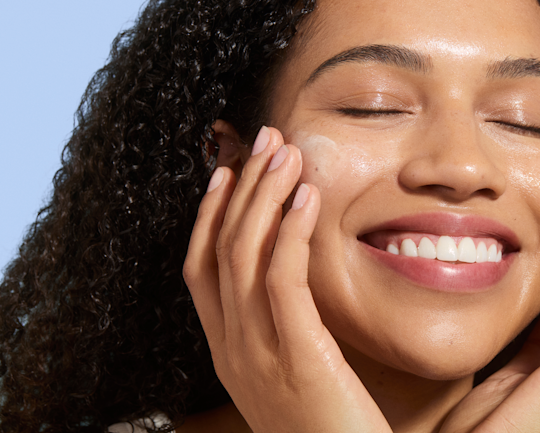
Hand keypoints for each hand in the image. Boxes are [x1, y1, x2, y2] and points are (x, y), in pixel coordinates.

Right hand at [183, 126, 390, 432]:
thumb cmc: (331, 427)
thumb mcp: (292, 374)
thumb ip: (284, 330)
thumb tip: (292, 280)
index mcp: (228, 352)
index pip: (201, 270)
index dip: (210, 215)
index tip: (227, 172)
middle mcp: (233, 350)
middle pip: (222, 251)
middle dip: (241, 188)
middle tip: (264, 141)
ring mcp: (259, 355)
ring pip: (244, 257)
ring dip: (264, 196)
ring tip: (285, 152)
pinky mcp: (298, 356)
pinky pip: (282, 281)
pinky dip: (290, 232)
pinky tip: (307, 197)